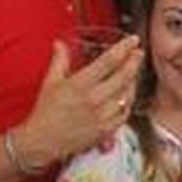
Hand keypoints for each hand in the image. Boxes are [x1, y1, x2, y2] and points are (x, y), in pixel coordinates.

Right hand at [17, 36, 142, 167]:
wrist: (43, 141)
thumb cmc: (46, 111)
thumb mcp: (50, 82)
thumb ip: (59, 60)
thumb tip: (60, 44)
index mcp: (80, 84)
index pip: (108, 61)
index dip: (123, 48)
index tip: (132, 40)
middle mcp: (94, 99)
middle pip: (123, 77)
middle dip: (134, 62)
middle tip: (138, 53)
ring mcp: (102, 116)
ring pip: (127, 95)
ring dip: (132, 82)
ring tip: (132, 73)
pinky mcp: (105, 130)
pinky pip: (124, 113)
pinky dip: (128, 103)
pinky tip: (126, 96)